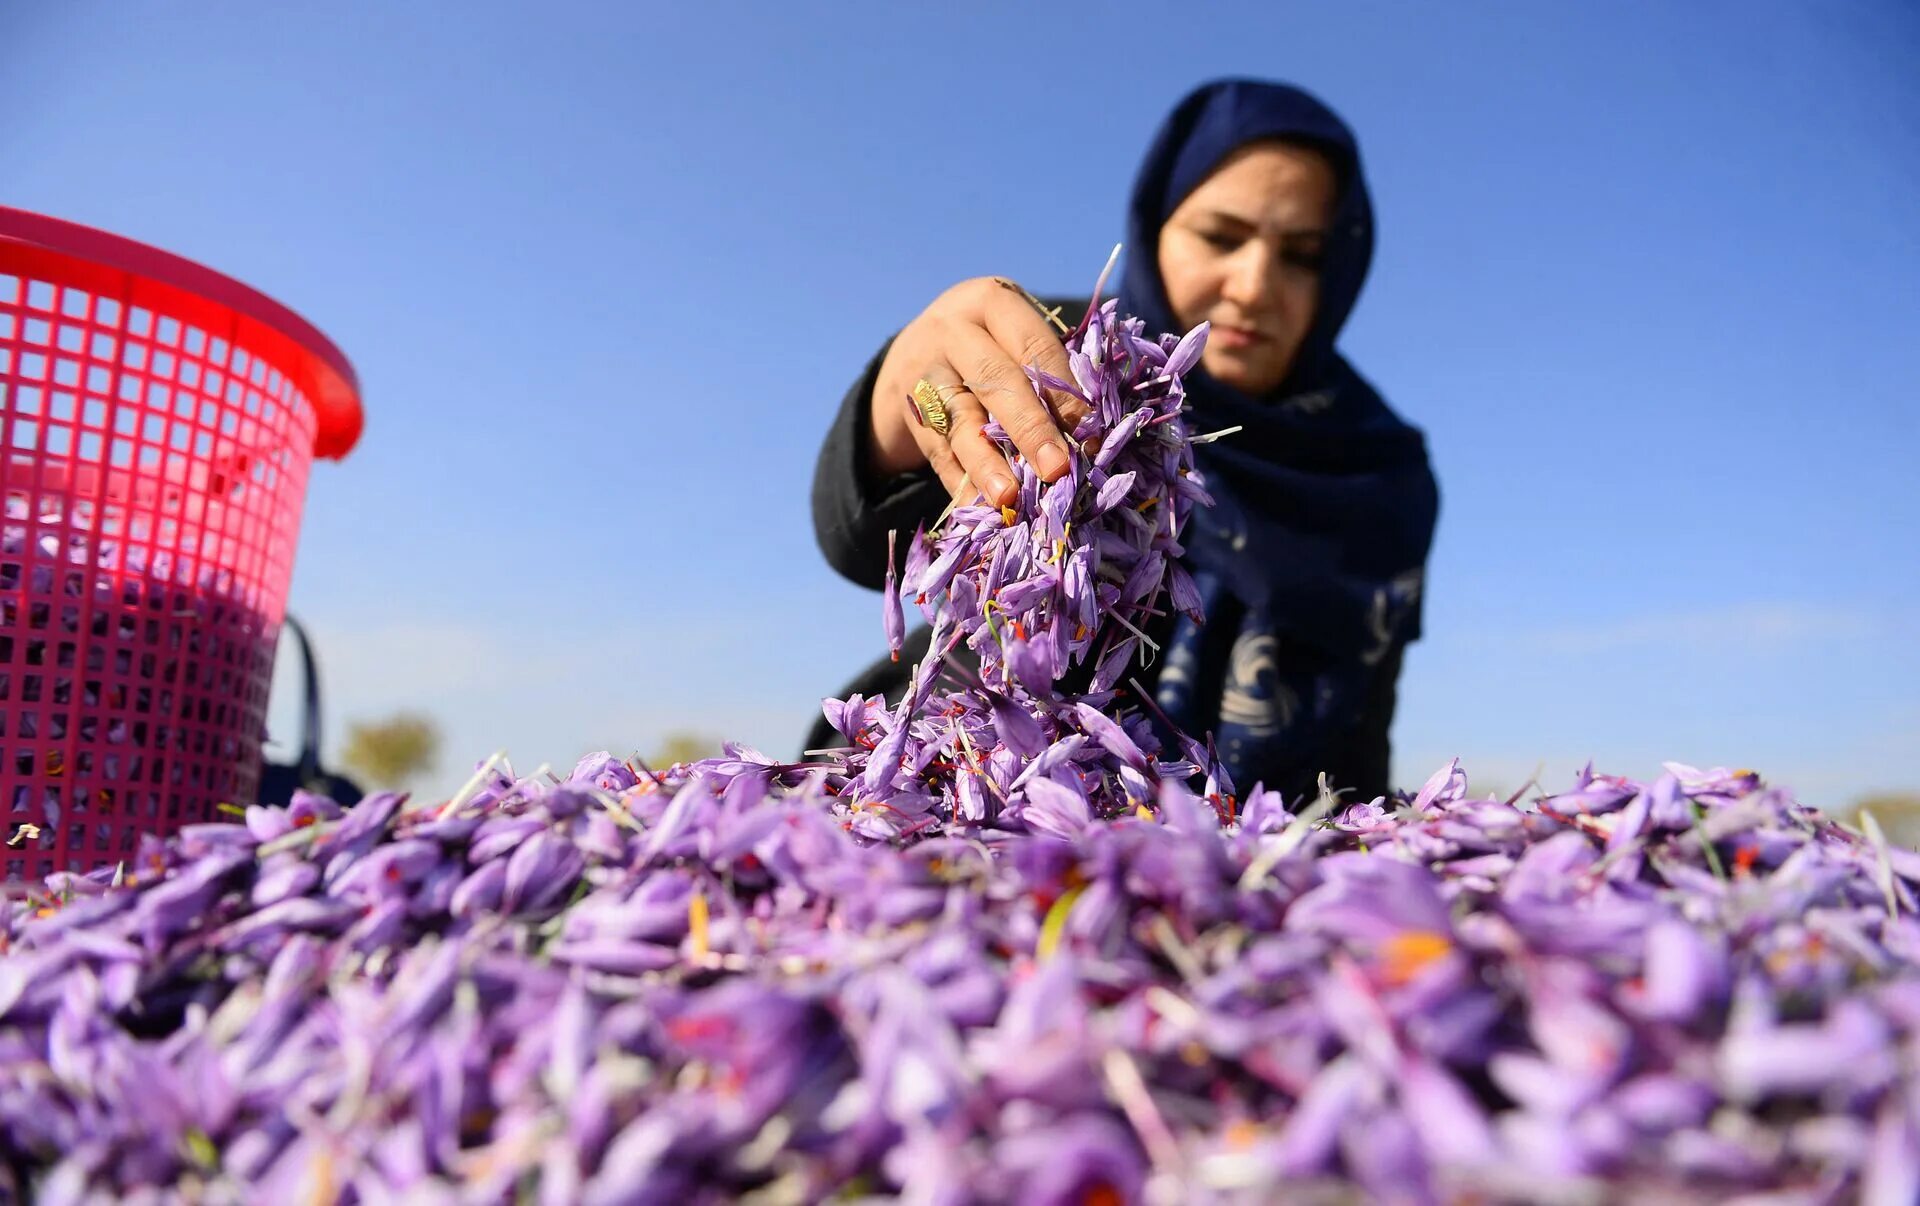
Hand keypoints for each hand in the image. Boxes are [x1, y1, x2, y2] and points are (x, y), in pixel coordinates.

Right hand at [867, 276, 1090, 507]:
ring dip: (985, 464)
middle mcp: (951, 331)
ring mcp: (923, 372)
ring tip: (1008, 499)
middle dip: (1029, 429)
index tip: (1089, 434)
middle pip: (994, 380)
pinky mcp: (908, 412)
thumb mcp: (1015, 331)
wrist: (914, 347)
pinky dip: (960, 482)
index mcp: (991, 302)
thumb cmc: (993, 341)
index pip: (1033, 345)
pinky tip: (980, 509)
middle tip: (1057, 470)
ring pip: (959, 421)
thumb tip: (1091, 432)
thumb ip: (1049, 368)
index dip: (1063, 391)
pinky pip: (937, 451)